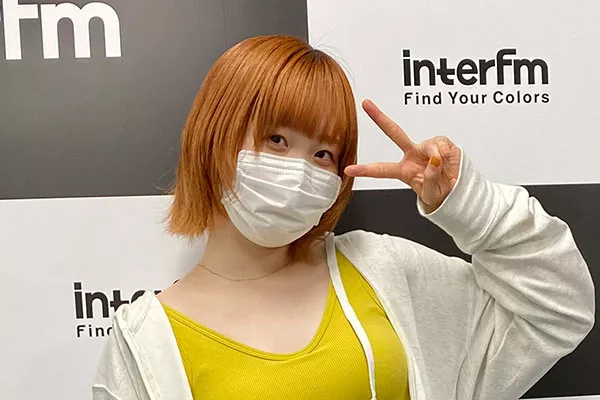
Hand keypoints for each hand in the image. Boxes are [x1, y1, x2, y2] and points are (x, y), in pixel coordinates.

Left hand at [344, 100, 460, 213]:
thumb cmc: (440, 193)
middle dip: (379, 118)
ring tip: (442, 171)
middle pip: (394, 133)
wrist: (458, 190)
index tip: (349, 169)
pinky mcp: (441, 142)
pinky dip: (446, 155)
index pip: (381, 170)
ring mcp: (426, 148)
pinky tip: (447, 162)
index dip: (365, 170)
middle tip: (366, 104)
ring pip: (427, 147)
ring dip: (436, 160)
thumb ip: (430, 180)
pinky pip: (441, 145)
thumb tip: (433, 161)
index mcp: (403, 171)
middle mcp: (412, 155)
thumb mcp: (431, 195)